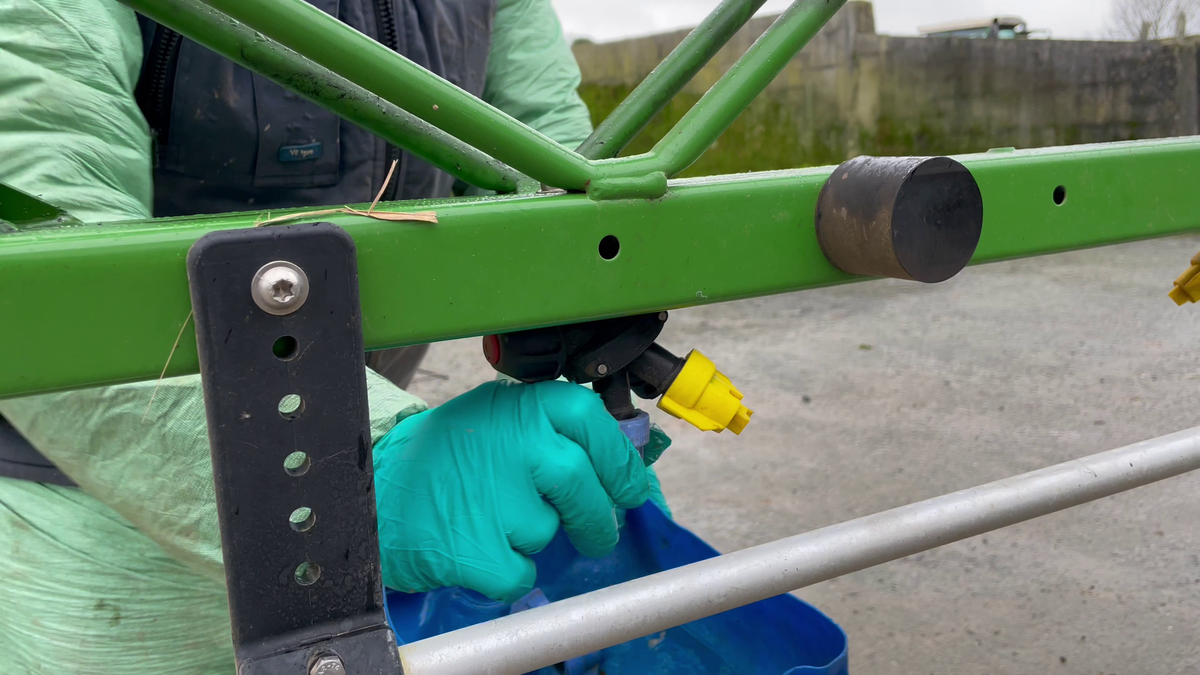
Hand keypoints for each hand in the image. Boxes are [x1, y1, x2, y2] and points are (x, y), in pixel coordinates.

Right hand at [373, 380, 648, 600]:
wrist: (368, 495)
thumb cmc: (437, 459)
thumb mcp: (490, 420)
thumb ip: (544, 432)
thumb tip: (614, 461)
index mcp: (515, 407)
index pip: (587, 417)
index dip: (618, 456)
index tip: (631, 486)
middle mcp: (510, 443)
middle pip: (580, 482)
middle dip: (596, 516)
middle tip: (597, 533)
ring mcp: (494, 496)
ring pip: (546, 530)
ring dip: (530, 538)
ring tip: (490, 522)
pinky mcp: (477, 548)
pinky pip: (520, 572)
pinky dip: (507, 573)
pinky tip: (478, 550)